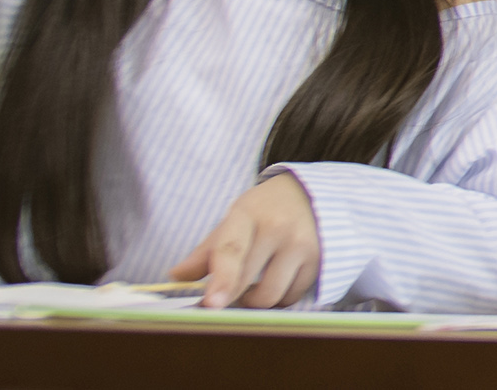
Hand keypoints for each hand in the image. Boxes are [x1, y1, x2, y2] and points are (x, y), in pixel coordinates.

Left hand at [169, 174, 322, 308]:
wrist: (314, 193)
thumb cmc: (266, 209)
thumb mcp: (235, 219)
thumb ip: (207, 250)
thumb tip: (176, 276)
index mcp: (248, 214)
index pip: (231, 250)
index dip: (221, 279)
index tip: (211, 303)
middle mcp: (278, 228)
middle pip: (247, 281)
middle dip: (230, 295)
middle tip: (220, 297)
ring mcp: (302, 244)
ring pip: (271, 295)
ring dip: (255, 300)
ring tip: (252, 287)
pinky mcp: (320, 260)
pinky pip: (292, 296)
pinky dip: (279, 298)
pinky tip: (276, 282)